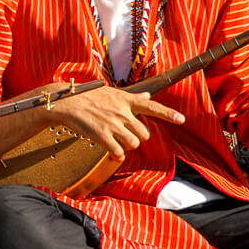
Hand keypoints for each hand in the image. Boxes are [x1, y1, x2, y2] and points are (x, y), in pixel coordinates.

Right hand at [40, 83, 184, 161]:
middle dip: (137, 137)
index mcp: (126, 100)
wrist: (67, 103)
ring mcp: (113, 124)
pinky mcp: (102, 135)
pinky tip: (112, 154)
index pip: (152, 106)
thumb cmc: (88, 96)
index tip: (181, 120)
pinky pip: (118, 152)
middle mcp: (122, 112)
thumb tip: (147, 95)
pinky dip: (117, 156)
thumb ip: (131, 97)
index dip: (168, 114)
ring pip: (134, 144)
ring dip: (127, 146)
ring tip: (116, 141)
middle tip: (125, 134)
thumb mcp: (112, 92)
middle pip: (144, 133)